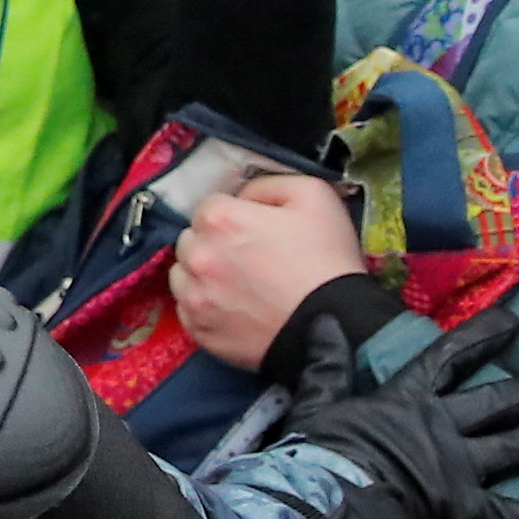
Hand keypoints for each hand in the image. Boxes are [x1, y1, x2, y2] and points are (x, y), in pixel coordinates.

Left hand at [174, 167, 372, 372]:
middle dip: (213, 243)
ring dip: (202, 275)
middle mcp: (197, 257)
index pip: (210, 206)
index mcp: (220, 220)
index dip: (235, 215)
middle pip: (191, 239)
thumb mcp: (313, 195)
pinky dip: (205, 307)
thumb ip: (267, 185)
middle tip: (248, 257)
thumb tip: (243, 197)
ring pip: (182, 275)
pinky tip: (233, 308)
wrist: (336, 327)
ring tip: (238, 284)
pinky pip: (188, 311)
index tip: (255, 230)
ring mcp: (196, 299)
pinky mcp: (201, 332)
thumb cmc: (327, 260)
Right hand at [266, 303, 518, 518]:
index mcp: (407, 399)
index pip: (451, 357)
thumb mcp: (316, 403)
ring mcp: (459, 467)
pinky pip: (514, 517)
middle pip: (501, 400)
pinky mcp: (465, 509)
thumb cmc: (319, 456)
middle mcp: (443, 427)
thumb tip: (324, 323)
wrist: (329, 504)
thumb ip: (326, 365)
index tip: (515, 323)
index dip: (484, 337)